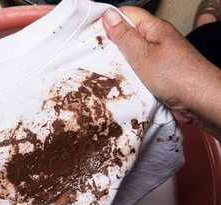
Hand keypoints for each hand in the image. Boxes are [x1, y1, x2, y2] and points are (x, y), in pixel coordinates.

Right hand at [103, 7, 220, 139]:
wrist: (200, 102)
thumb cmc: (177, 76)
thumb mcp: (143, 54)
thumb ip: (124, 35)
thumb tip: (109, 15)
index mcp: (154, 29)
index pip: (127, 15)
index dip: (108, 20)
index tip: (91, 31)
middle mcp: (156, 42)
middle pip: (128, 36)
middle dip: (111, 44)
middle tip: (93, 53)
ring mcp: (157, 60)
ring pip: (131, 56)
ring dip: (119, 63)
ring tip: (103, 69)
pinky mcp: (157, 76)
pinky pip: (137, 72)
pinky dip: (128, 76)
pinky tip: (119, 82)